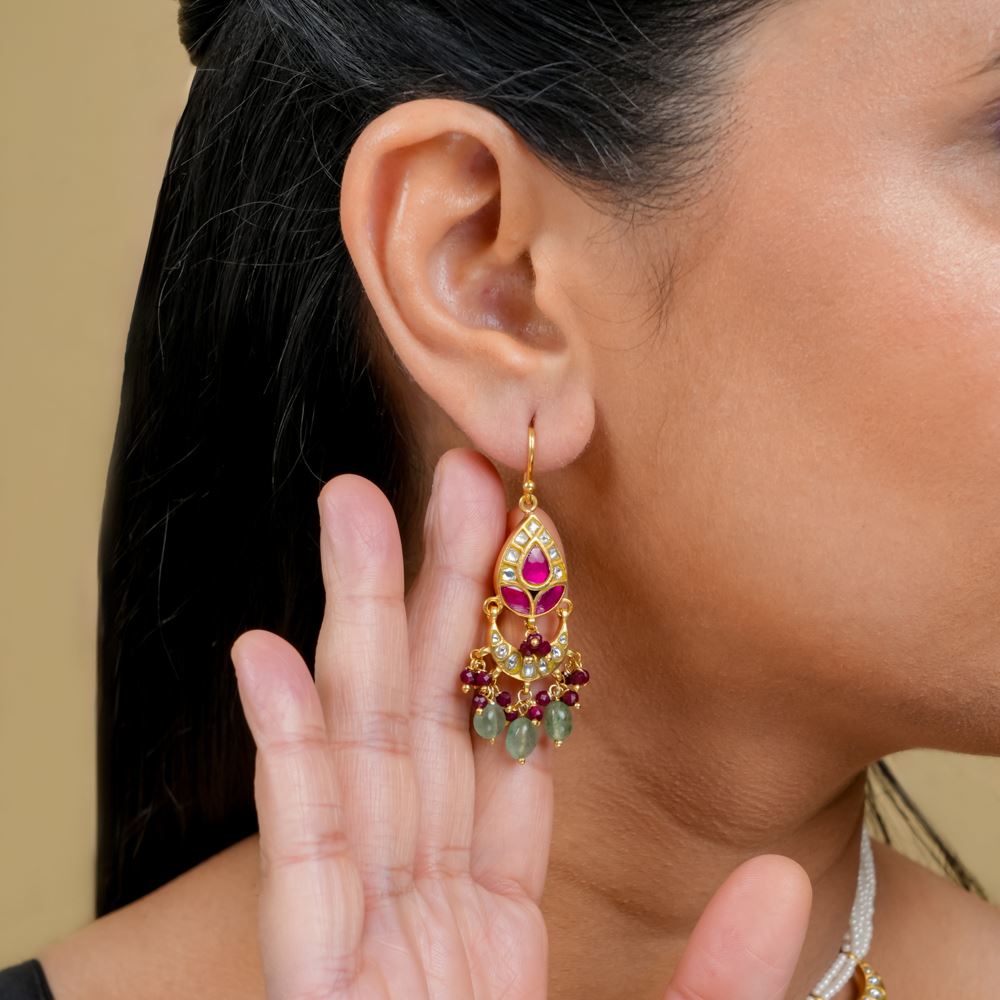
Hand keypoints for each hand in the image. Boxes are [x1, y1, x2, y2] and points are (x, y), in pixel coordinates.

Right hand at [231, 447, 811, 999]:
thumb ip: (718, 986)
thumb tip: (781, 885)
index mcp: (499, 918)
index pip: (507, 751)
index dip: (515, 646)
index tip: (526, 552)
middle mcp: (428, 903)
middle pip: (427, 718)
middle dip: (428, 592)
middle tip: (442, 477)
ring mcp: (368, 933)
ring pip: (361, 748)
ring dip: (351, 627)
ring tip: (351, 513)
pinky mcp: (318, 978)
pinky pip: (300, 847)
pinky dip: (283, 750)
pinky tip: (270, 656)